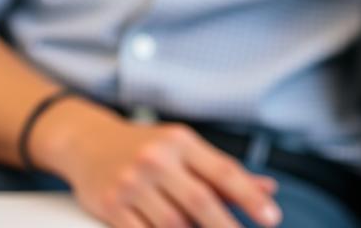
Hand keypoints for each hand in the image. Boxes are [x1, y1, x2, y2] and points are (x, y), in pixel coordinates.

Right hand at [33, 99, 280, 227]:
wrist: (88, 141)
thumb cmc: (148, 146)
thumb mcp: (186, 148)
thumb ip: (223, 171)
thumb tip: (268, 189)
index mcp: (183, 141)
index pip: (224, 171)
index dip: (250, 196)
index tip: (272, 217)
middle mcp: (158, 159)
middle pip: (200, 201)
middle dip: (226, 226)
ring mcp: (132, 183)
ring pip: (172, 223)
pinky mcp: (109, 205)